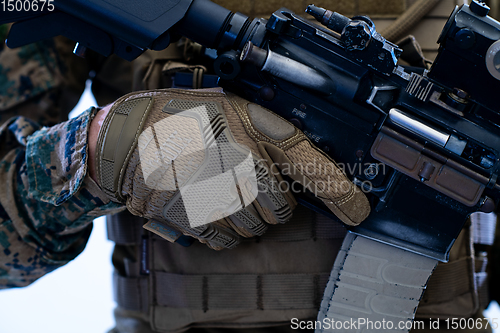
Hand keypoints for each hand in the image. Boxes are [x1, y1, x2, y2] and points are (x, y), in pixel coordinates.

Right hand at [92, 88, 369, 248]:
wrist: (133, 136)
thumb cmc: (189, 119)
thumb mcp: (237, 109)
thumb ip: (276, 135)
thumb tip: (316, 170)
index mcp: (253, 133)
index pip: (310, 166)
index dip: (341, 193)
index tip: (359, 211)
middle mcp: (237, 167)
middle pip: (280, 210)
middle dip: (270, 202)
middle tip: (245, 180)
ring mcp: (213, 197)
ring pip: (252, 229)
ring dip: (244, 216)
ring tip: (218, 189)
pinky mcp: (191, 220)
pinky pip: (225, 241)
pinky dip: (222, 229)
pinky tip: (206, 205)